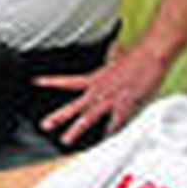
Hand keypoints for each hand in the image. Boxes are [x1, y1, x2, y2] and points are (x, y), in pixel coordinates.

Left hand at [38, 44, 169, 144]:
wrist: (150, 57)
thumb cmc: (136, 57)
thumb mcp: (117, 57)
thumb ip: (112, 57)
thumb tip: (113, 49)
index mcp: (95, 78)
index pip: (68, 80)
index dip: (51, 81)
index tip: (37, 81)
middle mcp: (98, 90)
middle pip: (74, 105)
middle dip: (58, 116)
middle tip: (45, 125)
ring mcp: (110, 100)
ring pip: (88, 117)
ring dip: (76, 129)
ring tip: (66, 139)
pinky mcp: (124, 106)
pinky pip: (114, 122)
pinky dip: (109, 131)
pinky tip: (105, 139)